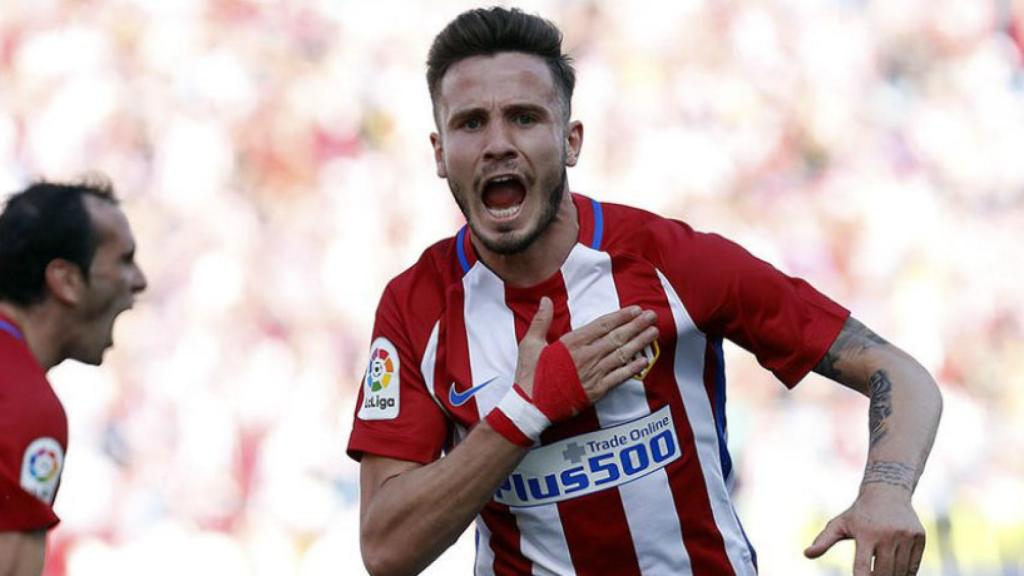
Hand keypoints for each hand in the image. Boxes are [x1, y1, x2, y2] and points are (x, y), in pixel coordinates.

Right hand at [514, 298, 658, 401]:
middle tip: (652, 316)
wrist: (532, 406)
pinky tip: (644, 361)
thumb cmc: (530, 375)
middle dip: (636, 325)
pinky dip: (633, 369)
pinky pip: (619, 377)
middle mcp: (586, 356)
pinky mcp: (596, 390)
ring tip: (653, 333)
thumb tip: (546, 300)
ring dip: (639, 343)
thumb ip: (541, 321)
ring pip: (622, 354)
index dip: (621, 316)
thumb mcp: (530, 344)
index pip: (602, 325)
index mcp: (572, 342)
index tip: (635, 309)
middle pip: (617, 337)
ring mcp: (593, 373)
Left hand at [804, 487, 925, 575]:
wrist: (887, 492)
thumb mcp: (840, 524)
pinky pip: (913, 565)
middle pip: (883, 573)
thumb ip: (823, 540)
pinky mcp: (920, 538)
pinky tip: (896, 573)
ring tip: (881, 574)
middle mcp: (888, 534)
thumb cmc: (859, 513)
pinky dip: (906, 574)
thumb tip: (806, 554)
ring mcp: (906, 536)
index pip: (862, 567)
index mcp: (866, 533)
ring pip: (900, 571)